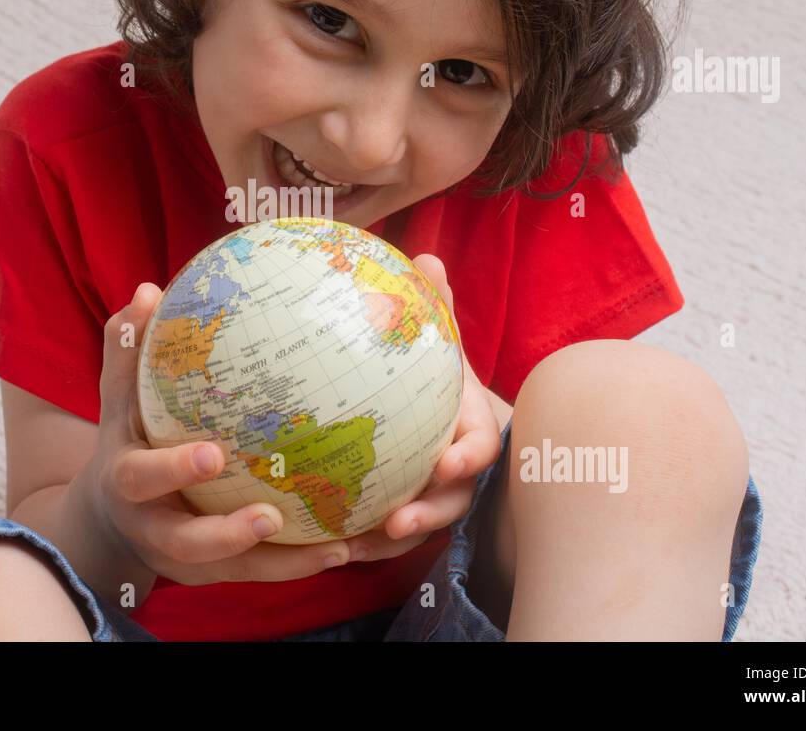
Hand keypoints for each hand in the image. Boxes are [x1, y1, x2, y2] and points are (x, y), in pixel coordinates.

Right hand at [72, 282, 353, 592]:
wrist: (112, 518)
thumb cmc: (128, 438)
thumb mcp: (119, 398)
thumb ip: (127, 349)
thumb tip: (148, 291)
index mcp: (128, 482)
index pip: (142, 478)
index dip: (173, 470)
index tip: (213, 454)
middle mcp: (154, 528)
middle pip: (187, 543)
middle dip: (227, 535)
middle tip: (272, 516)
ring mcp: (187, 559)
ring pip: (236, 570)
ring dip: (284, 562)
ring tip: (335, 546)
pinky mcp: (218, 574)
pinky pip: (262, 572)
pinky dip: (301, 562)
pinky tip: (346, 545)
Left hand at [340, 253, 508, 562]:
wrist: (456, 418)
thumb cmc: (444, 378)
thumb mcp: (443, 344)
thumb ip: (436, 307)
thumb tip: (426, 256)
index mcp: (472, 430)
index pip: (481, 450)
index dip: (469, 459)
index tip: (447, 464)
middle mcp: (460, 474)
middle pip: (452, 503)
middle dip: (426, 515)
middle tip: (394, 523)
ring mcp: (437, 500)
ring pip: (418, 529)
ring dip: (387, 543)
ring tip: (349, 548)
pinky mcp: (407, 517)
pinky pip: (385, 541)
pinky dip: (361, 545)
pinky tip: (324, 546)